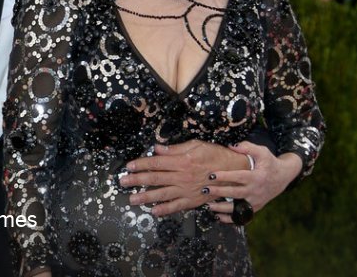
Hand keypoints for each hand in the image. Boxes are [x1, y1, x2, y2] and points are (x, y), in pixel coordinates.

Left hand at [121, 140, 250, 215]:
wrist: (234, 171)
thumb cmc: (214, 155)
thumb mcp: (196, 145)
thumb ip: (175, 149)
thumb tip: (157, 149)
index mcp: (182, 160)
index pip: (156, 162)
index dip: (140, 164)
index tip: (128, 166)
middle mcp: (182, 176)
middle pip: (154, 178)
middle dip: (136, 180)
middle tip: (122, 182)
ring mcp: (186, 190)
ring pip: (162, 194)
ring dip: (145, 197)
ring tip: (132, 199)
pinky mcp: (193, 200)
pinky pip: (176, 206)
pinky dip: (164, 210)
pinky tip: (153, 212)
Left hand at [205, 142, 302, 223]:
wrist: (283, 177)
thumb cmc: (270, 163)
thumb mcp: (262, 152)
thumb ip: (247, 147)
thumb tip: (231, 146)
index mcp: (257, 177)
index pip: (238, 177)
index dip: (224, 176)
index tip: (211, 175)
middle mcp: (256, 191)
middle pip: (235, 193)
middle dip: (219, 192)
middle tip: (205, 190)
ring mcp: (255, 201)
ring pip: (237, 208)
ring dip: (222, 208)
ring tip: (208, 206)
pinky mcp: (255, 208)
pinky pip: (242, 216)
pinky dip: (230, 218)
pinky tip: (218, 216)